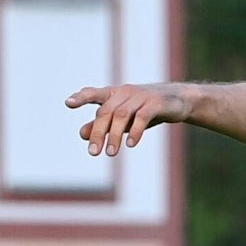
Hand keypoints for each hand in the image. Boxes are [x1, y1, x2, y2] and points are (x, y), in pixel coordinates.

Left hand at [66, 82, 191, 155]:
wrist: (178, 101)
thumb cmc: (144, 109)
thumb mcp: (122, 118)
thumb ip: (102, 124)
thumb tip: (82, 133)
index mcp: (114, 94)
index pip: (94, 93)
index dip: (81, 97)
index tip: (68, 103)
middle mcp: (125, 92)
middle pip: (106, 111)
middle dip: (98, 132)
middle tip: (94, 153)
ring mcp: (141, 96)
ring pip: (122, 115)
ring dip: (114, 135)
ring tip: (111, 153)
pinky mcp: (156, 103)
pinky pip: (143, 116)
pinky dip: (135, 130)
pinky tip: (131, 144)